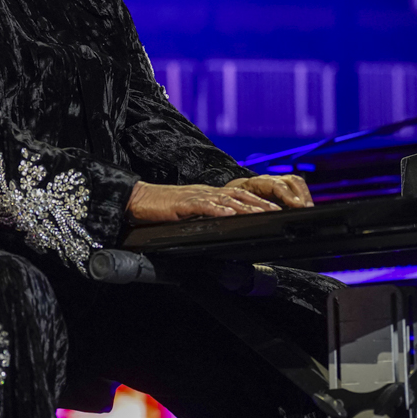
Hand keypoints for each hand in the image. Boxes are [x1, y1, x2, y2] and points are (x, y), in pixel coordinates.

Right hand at [126, 182, 280, 222]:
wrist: (138, 199)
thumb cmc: (160, 208)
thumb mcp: (188, 212)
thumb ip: (204, 216)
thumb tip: (222, 225)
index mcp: (207, 194)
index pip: (237, 195)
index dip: (256, 201)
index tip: (274, 208)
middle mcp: (204, 192)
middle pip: (237, 195)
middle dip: (259, 203)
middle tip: (278, 210)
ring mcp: (194, 196)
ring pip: (225, 199)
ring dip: (245, 206)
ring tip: (261, 213)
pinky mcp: (182, 204)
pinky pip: (203, 206)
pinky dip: (218, 210)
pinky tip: (230, 215)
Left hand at [223, 174, 312, 209]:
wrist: (233, 192)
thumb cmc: (234, 200)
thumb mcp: (237, 205)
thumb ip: (246, 210)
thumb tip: (254, 218)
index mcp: (257, 182)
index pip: (276, 185)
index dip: (288, 195)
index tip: (297, 205)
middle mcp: (270, 180)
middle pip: (291, 180)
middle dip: (302, 194)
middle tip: (307, 208)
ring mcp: (278, 182)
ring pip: (296, 183)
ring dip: (305, 195)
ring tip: (309, 209)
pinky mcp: (283, 189)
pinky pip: (297, 189)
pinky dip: (304, 198)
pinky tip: (306, 208)